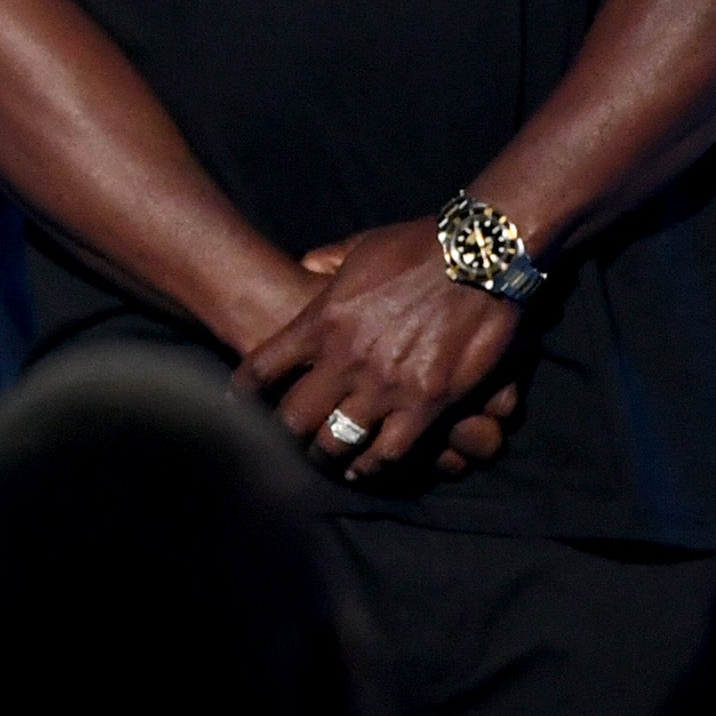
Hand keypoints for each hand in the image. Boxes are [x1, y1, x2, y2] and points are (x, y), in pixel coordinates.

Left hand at [242, 219, 519, 481]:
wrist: (477, 256)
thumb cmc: (417, 246)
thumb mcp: (358, 247)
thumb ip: (325, 264)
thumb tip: (304, 268)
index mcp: (321, 320)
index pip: (263, 368)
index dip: (244, 393)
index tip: (238, 406)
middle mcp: (345, 359)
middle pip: (293, 417)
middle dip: (282, 435)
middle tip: (281, 445)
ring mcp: (385, 385)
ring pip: (337, 442)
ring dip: (326, 455)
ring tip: (323, 460)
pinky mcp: (427, 403)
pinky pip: (389, 452)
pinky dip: (374, 466)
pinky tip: (365, 469)